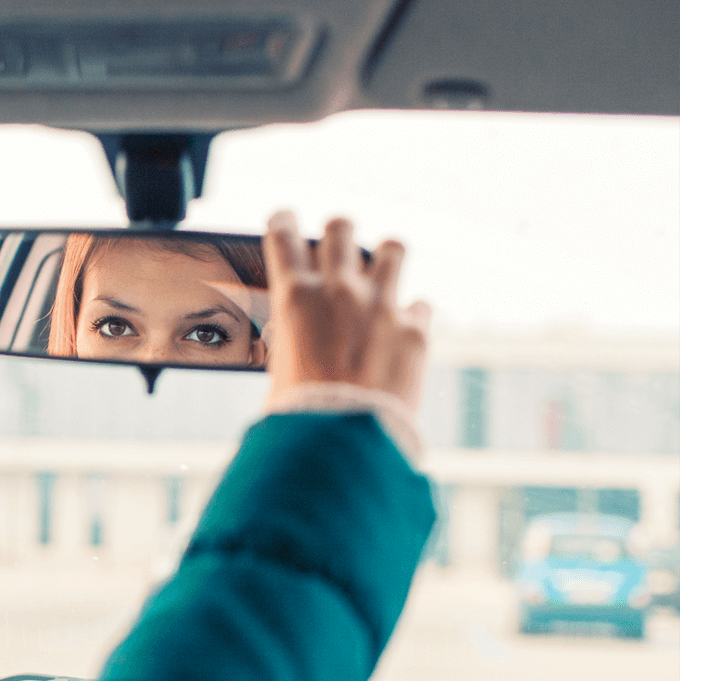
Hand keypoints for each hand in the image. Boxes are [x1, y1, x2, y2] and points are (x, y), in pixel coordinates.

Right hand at [262, 211, 429, 413]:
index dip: (283, 221)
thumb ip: (292, 336)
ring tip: (383, 270)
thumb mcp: (280, 365)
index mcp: (295, 296)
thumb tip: (297, 332)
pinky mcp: (416, 330)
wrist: (342, 440)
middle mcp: (340, 289)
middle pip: (341, 228)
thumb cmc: (300, 412)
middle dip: (338, 233)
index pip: (283, 233)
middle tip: (338, 246)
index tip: (285, 220)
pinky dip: (413, 314)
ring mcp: (383, 306)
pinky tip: (406, 328)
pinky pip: (421, 305)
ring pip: (393, 248)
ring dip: (386, 257)